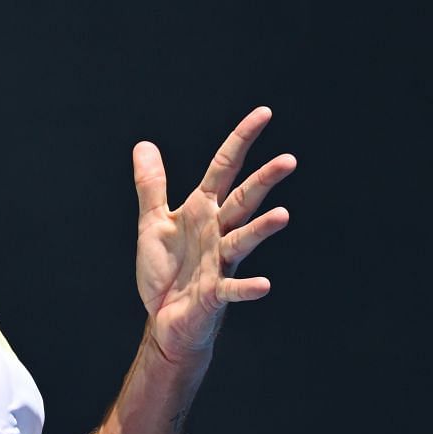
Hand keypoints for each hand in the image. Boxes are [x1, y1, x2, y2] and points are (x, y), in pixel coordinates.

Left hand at [132, 106, 294, 361]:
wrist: (165, 320)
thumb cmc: (166, 272)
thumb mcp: (154, 222)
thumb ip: (151, 185)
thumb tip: (144, 144)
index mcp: (202, 210)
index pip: (224, 168)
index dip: (241, 140)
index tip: (264, 113)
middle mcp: (217, 232)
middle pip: (243, 200)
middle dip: (263, 181)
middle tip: (288, 160)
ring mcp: (219, 262)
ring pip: (243, 240)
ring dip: (261, 229)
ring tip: (282, 215)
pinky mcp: (215, 293)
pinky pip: (233, 289)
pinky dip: (247, 288)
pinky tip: (263, 285)